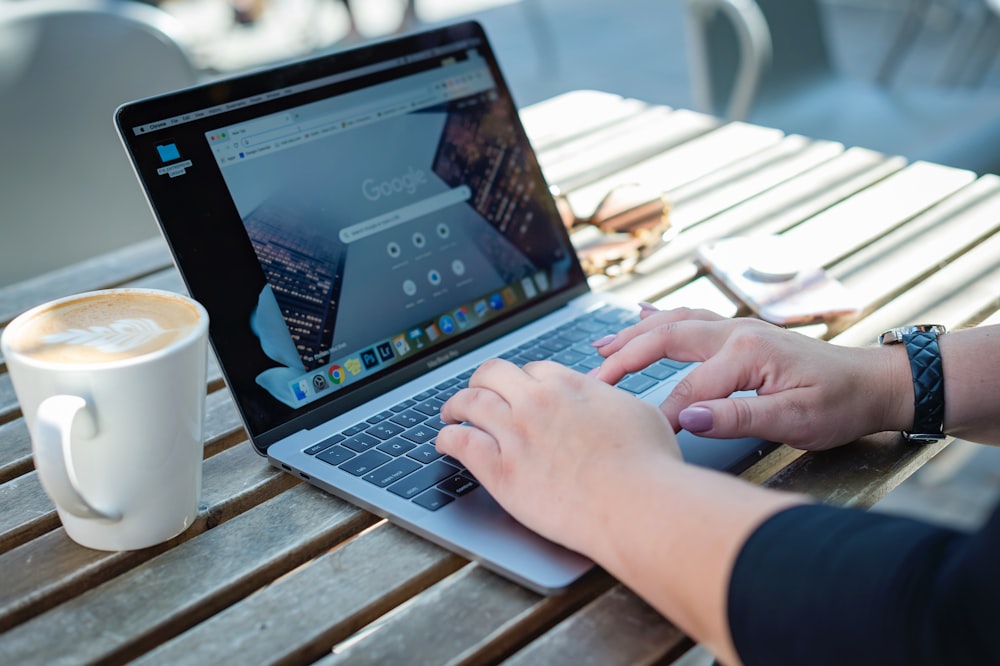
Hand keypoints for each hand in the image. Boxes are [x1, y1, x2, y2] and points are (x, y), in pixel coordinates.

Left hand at [437, 358, 679, 555]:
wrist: (636, 503)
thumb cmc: (649, 465)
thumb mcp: (640, 413)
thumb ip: (613, 401)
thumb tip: (607, 400)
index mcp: (570, 385)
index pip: (534, 370)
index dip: (524, 380)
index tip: (521, 391)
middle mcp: (536, 402)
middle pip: (492, 374)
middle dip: (482, 381)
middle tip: (477, 391)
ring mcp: (515, 434)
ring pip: (469, 402)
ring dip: (455, 404)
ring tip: (449, 413)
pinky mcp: (500, 470)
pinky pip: (460, 442)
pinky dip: (446, 438)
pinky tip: (444, 441)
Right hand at [591, 307, 907, 449]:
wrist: (871, 383)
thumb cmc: (838, 405)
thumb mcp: (794, 420)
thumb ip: (737, 417)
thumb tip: (686, 417)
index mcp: (746, 354)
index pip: (687, 389)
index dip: (659, 415)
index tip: (637, 436)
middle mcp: (736, 332)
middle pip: (665, 338)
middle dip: (624, 357)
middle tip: (592, 378)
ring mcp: (737, 328)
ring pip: (673, 323)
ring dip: (634, 334)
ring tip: (601, 347)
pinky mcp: (739, 332)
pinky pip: (690, 318)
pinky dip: (660, 318)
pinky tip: (641, 317)